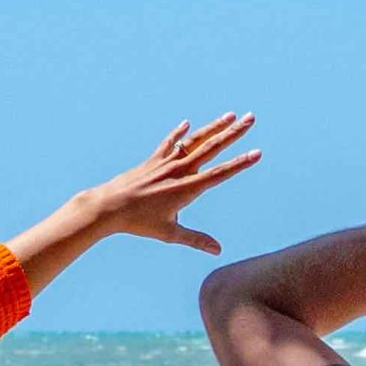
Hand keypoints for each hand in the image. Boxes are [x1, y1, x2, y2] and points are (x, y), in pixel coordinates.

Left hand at [80, 115, 260, 254]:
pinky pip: (168, 144)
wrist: (107, 206)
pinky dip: (178, 134)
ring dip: (213, 126)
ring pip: (194, 140)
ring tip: (230, 115)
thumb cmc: (138, 222)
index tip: (257, 152)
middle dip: (234, 133)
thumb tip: (217, 250)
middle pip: (212, 147)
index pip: (220, 173)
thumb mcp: (169, 233)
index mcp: (186, 188)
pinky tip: (186, 124)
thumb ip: (195, 239)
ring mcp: (165, 163)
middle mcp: (179, 170)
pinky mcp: (152, 161)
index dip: (240, 163)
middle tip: (251, 118)